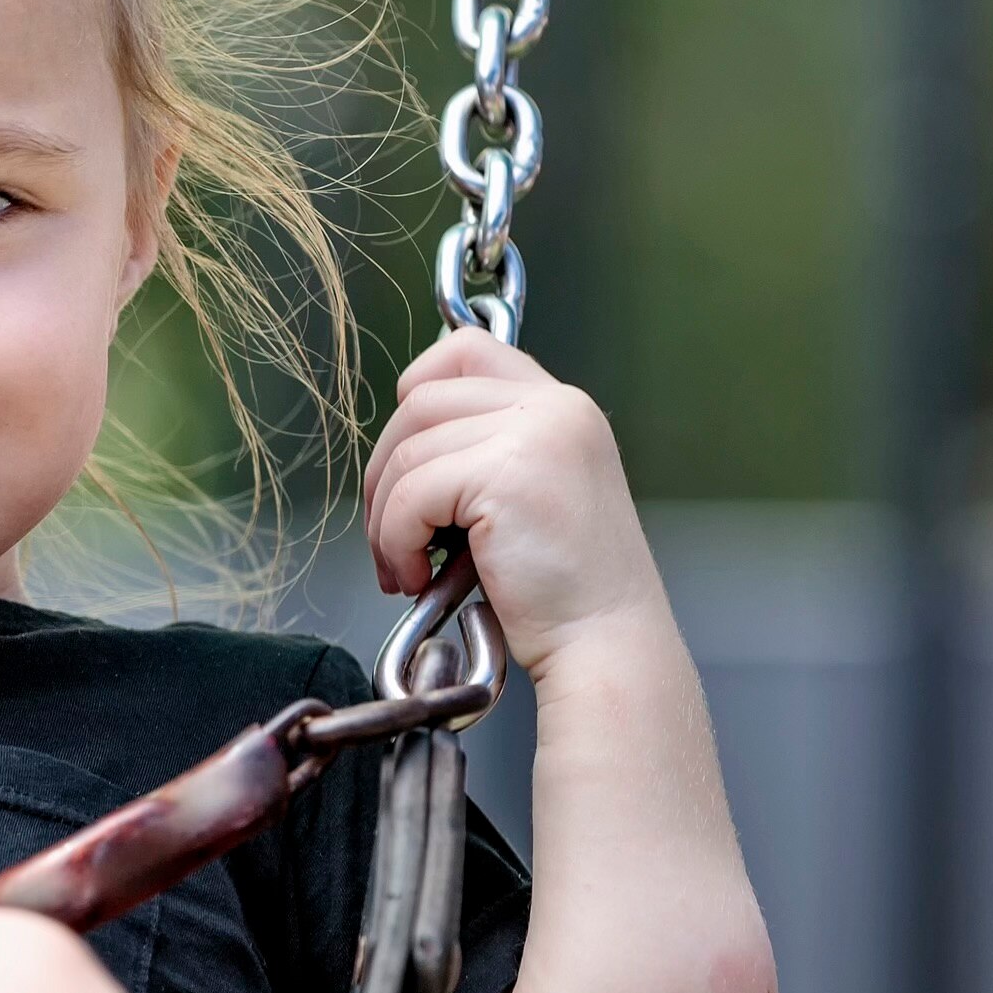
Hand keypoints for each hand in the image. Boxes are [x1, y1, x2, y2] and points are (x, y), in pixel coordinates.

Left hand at [361, 332, 663, 679]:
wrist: (606, 644)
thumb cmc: (567, 592)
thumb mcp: (535, 493)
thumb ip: (490, 450)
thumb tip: (407, 446)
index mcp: (564, 407)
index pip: (466, 349)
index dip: (418, 392)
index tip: (406, 458)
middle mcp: (555, 407)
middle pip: (421, 400)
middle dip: (387, 472)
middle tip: (390, 535)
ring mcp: (534, 434)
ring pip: (408, 451)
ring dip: (386, 518)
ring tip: (405, 568)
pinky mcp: (506, 474)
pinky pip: (411, 495)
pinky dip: (397, 541)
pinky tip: (419, 578)